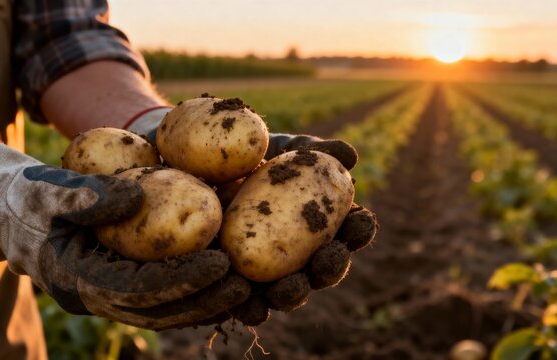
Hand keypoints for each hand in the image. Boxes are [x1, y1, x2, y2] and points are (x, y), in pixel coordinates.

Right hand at [0, 138, 248, 329]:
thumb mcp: (49, 191)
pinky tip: (226, 281)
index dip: (181, 279)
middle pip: (160, 310)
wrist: (17, 215)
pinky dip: (195, 292)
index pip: (138, 289)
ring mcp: (114, 294)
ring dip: (206, 303)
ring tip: (246, 290)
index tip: (220, 264)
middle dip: (204, 300)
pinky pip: (165, 296)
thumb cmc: (31, 200)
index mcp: (81, 279)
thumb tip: (139, 196)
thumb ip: (87, 196)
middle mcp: (101, 296)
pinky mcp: (126, 284)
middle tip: (244, 286)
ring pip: (166, 310)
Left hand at [214, 134, 377, 324]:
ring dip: (294, 293)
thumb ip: (311, 150)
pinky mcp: (237, 292)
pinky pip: (246, 306)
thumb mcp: (277, 149)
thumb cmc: (247, 160)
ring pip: (288, 294)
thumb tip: (350, 155)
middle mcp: (299, 257)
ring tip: (290, 286)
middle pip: (323, 270)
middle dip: (331, 267)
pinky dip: (250, 307)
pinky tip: (248, 303)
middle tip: (329, 257)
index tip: (362, 220)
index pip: (347, 231)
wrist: (193, 171)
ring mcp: (269, 277)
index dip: (359, 229)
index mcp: (319, 226)